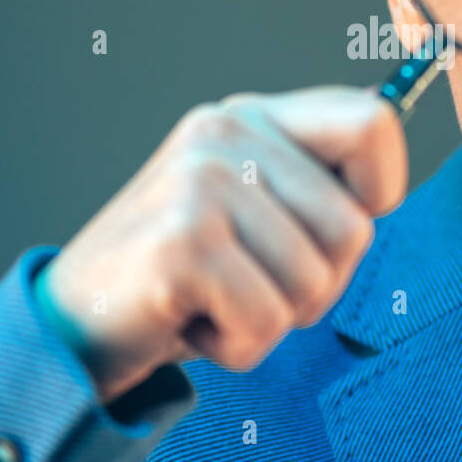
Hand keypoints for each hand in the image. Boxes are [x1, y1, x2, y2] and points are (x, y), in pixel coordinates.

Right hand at [34, 85, 407, 404]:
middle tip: (252, 283)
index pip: (373, 123)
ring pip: (315, 281)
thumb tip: (384, 187)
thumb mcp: (255, 209)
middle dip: (317, 284)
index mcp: (253, 116)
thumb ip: (315, 185)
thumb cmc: (186, 273)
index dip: (380, 191)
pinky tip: (194, 320)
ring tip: (219, 298)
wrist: (77, 321)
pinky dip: (239, 345)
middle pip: (354, 228)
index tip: (329, 232)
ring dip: (274, 318)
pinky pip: (266, 320)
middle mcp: (226, 132)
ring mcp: (200, 182)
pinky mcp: (180, 244)